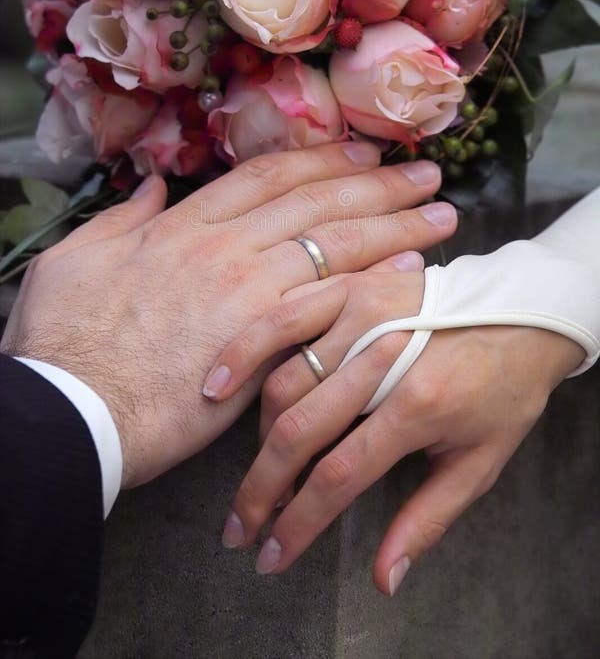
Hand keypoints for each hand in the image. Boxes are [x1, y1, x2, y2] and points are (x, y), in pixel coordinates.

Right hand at [1, 145, 455, 487]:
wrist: (75, 406)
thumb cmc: (67, 339)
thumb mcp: (77, 260)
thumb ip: (122, 218)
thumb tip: (154, 189)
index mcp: (185, 225)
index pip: (270, 177)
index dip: (324, 160)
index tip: (364, 154)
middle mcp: (224, 246)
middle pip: (317, 201)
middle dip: (378, 184)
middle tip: (426, 176)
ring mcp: (245, 290)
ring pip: (334, 243)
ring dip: (394, 226)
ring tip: (441, 216)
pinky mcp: (261, 340)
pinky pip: (330, 300)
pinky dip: (372, 280)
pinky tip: (411, 271)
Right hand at [213, 263, 583, 593]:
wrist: (526, 311)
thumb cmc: (505, 390)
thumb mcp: (482, 462)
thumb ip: (427, 519)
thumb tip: (383, 579)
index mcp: (418, 404)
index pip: (339, 473)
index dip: (300, 522)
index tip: (273, 555)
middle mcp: (381, 354)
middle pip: (299, 430)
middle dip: (262, 489)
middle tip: (241, 529)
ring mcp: (362, 312)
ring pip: (283, 378)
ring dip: (254, 436)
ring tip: (244, 479)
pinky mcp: (351, 286)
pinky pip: (283, 317)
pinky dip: (247, 351)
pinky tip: (219, 384)